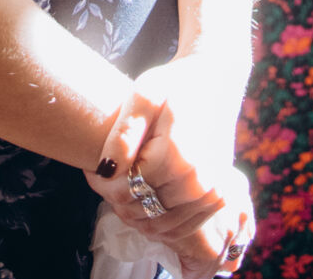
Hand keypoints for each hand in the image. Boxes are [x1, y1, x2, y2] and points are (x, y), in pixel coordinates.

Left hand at [85, 59, 251, 277]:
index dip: (103, 181)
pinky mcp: (217, 201)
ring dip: (133, 210)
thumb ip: (124, 132)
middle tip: (107, 172)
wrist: (216, 81)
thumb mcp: (144, 93)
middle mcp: (199, 182)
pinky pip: (177, 230)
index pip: (125, 190)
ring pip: (156, 225)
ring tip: (125, 180)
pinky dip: (156, 219)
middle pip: (139, 210)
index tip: (94, 164)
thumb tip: (106, 170)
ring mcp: (211, 195)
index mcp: (178, 156)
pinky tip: (145, 193)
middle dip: (115, 196)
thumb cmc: (174, 84)